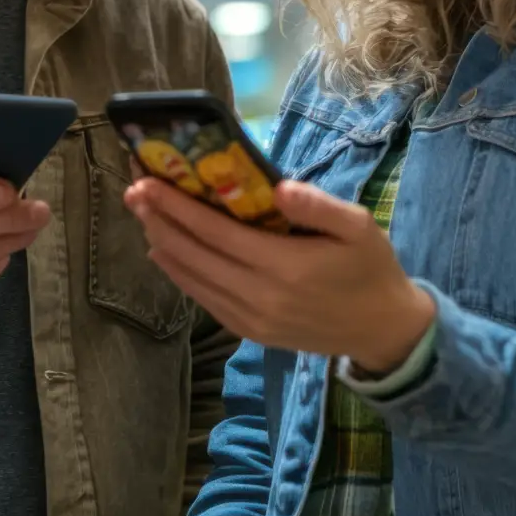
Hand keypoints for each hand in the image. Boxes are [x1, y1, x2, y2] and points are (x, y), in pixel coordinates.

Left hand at [125, 178, 434, 373]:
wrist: (383, 329)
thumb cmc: (370, 268)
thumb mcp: (359, 228)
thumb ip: (319, 207)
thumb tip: (279, 188)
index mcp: (285, 266)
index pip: (217, 232)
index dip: (178, 208)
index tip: (148, 183)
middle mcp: (261, 296)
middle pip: (196, 255)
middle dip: (160, 222)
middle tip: (133, 192)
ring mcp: (253, 319)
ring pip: (194, 280)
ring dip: (164, 246)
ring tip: (142, 217)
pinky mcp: (251, 332)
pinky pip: (205, 301)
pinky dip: (180, 276)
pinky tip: (165, 255)